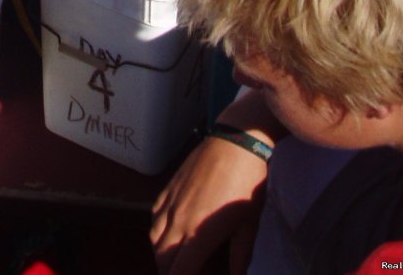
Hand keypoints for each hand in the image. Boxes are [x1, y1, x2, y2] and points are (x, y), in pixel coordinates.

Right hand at [150, 136, 266, 274]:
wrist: (236, 142)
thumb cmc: (248, 183)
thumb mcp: (249, 224)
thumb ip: (240, 257)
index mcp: (199, 234)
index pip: (179, 272)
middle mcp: (178, 220)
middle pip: (163, 260)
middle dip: (170, 273)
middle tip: (185, 273)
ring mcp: (170, 202)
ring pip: (154, 239)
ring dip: (161, 256)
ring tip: (175, 262)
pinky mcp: (169, 187)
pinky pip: (153, 216)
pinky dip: (157, 232)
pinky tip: (168, 233)